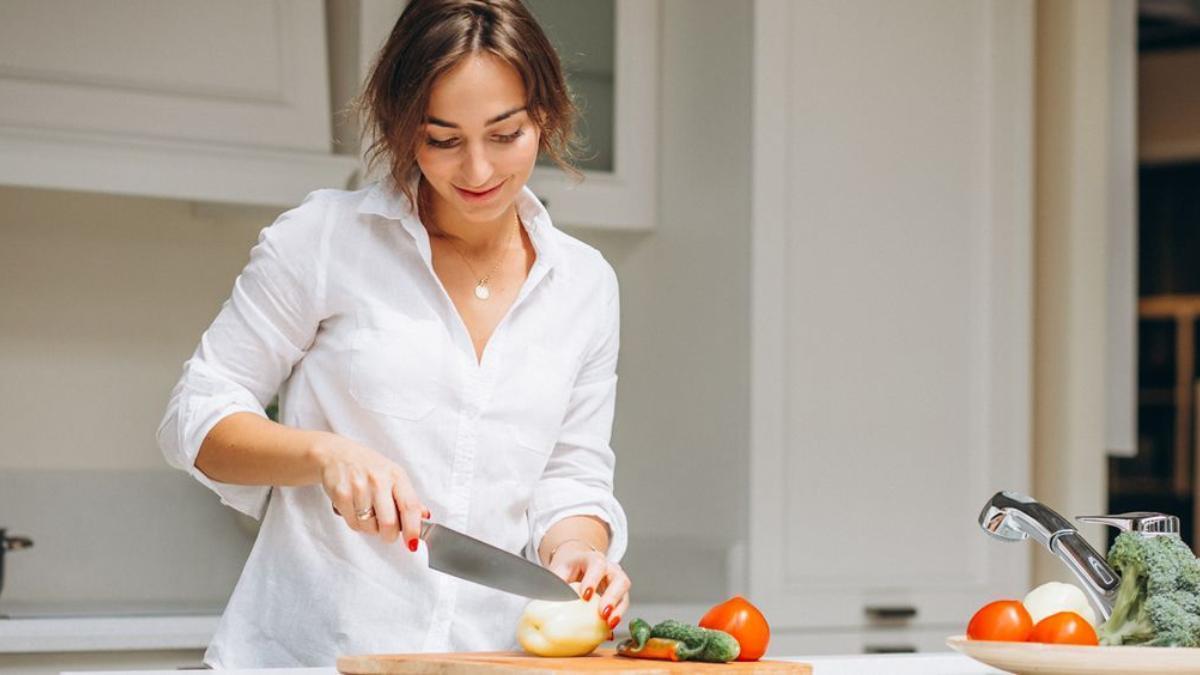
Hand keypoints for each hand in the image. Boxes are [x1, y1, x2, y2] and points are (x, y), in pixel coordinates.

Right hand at [312, 432, 428, 549]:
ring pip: (369, 526)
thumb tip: (423, 516)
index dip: (413, 529)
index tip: (412, 542)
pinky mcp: (341, 493)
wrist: (335, 454)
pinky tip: (356, 510)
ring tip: (368, 514)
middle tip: (388, 532)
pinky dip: (356, 524)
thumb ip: (408, 498)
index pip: (410, 506)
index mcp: (396, 476)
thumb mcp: (392, 475)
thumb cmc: (368, 466)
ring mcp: (359, 486)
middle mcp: (379, 479)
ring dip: (371, 529)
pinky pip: (353, 523)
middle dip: (389, 535)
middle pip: (389, 522)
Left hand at [547, 541, 630, 630]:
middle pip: (619, 578)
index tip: (585, 595)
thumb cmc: (566, 570)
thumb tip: (541, 605)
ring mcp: (617, 580)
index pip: (597, 564)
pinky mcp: (620, 594)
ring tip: (610, 624)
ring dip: (619, 609)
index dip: (593, 579)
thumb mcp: (558, 572)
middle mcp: (609, 568)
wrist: (577, 564)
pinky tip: (609, 629)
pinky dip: (617, 616)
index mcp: (592, 559)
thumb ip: (553, 585)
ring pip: (625, 592)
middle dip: (612, 597)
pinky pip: (623, 605)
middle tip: (603, 612)